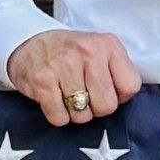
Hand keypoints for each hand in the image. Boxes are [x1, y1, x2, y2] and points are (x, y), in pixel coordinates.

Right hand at [6, 28, 140, 126]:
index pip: (131, 87)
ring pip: (83, 115)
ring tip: (67, 94)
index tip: (106, 89)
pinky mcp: (43, 80)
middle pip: (107, 106)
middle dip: (96, 108)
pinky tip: (54, 98)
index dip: (118, 96)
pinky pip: (60, 118)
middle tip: (84, 95)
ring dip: (75, 113)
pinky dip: (57, 115)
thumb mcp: (100, 51)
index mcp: (108, 45)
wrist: (29, 42)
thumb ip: (118, 73)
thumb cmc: (70, 54)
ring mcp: (64, 65)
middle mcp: (88, 51)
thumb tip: (123, 100)